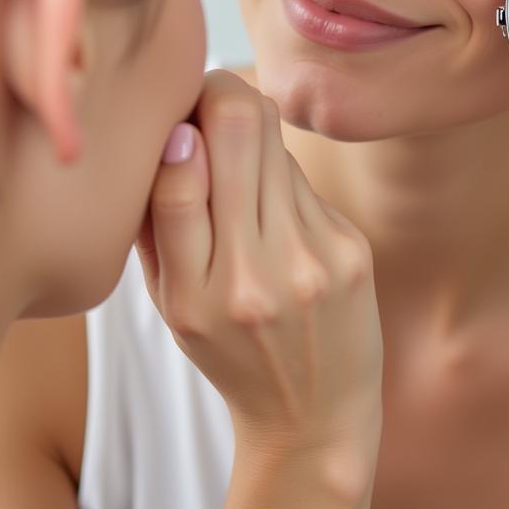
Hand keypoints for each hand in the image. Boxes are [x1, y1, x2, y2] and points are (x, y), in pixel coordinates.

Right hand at [136, 70, 382, 467]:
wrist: (314, 415)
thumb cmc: (229, 351)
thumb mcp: (170, 306)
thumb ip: (157, 225)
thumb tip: (169, 132)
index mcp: (193, 298)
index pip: (178, 178)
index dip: (177, 120)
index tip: (175, 110)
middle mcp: (256, 276)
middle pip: (240, 129)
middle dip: (219, 93)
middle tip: (207, 95)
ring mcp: (311, 261)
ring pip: (275, 143)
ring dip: (250, 133)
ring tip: (238, 162)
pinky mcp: (351, 249)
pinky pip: (302, 178)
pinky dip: (279, 177)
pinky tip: (276, 210)